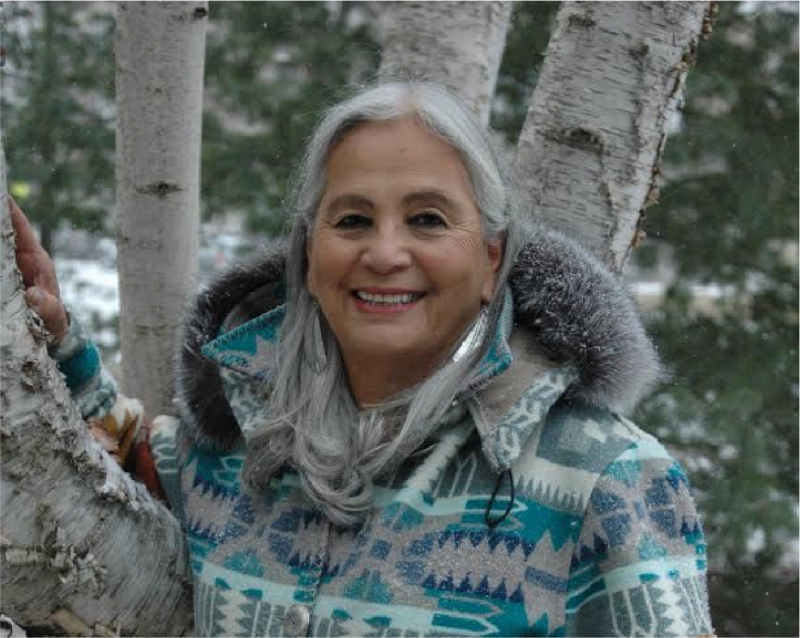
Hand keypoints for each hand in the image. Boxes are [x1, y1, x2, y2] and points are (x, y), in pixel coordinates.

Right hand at [9, 197, 68, 344]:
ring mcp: (9, 265)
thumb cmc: (53, 319)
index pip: (23, 232)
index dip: (12, 212)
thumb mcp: (54, 316)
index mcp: (38, 261)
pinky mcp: (2, 274)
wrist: (48, 330)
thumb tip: (34, 295)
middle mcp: (22, 258)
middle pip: (4, 231)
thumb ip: (48, 308)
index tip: (2, 194)